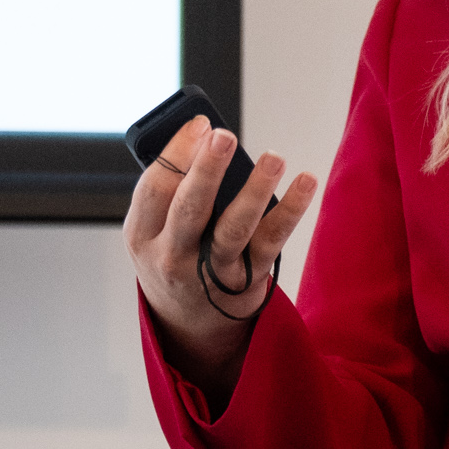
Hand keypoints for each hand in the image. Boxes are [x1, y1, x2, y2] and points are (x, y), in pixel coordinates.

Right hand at [123, 115, 318, 397]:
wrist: (191, 324)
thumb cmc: (175, 257)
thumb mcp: (153, 230)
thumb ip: (170, 189)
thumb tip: (205, 134)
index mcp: (142, 235)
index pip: (155, 189)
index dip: (177, 154)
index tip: (202, 123)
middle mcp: (173, 256)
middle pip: (190, 209)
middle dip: (206, 171)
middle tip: (224, 136)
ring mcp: (211, 270)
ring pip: (233, 228)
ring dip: (255, 191)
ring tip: (274, 158)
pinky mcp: (248, 279)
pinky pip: (271, 242)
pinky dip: (290, 211)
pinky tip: (306, 182)